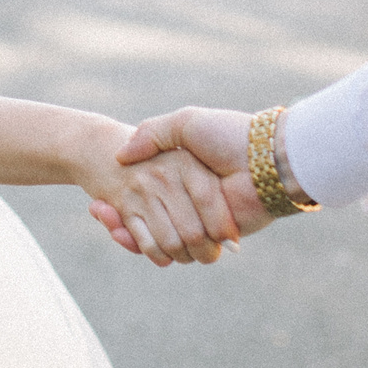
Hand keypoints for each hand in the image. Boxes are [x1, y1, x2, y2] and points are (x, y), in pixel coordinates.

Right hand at [91, 108, 272, 256]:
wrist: (269, 159)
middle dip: (118, 214)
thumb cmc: (229, 136)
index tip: (100, 195)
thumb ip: (154, 133)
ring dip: (124, 229)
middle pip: (143, 215)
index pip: (143, 191)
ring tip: (105, 213)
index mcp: (183, 172)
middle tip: (98, 206)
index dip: (120, 194)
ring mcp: (195, 218)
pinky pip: (162, 245)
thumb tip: (122, 155)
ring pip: (150, 233)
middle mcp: (186, 197)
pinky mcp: (206, 235)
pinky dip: (138, 243)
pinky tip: (118, 227)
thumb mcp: (187, 122)